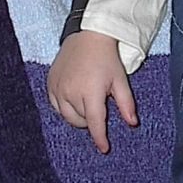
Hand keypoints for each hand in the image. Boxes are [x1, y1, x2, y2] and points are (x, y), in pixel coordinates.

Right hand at [47, 31, 137, 152]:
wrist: (87, 34)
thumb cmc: (106, 57)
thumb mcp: (120, 79)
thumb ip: (126, 103)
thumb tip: (132, 123)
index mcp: (90, 92)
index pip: (94, 123)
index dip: (100, 138)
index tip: (104, 148)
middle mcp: (71, 92)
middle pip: (80, 121)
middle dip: (90, 119)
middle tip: (99, 103)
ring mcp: (58, 88)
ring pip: (67, 116)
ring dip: (78, 115)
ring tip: (87, 100)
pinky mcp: (50, 83)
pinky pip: (56, 105)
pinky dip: (65, 107)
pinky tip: (73, 98)